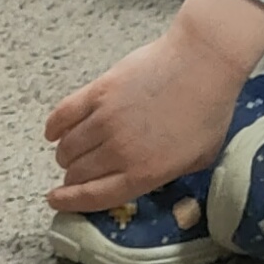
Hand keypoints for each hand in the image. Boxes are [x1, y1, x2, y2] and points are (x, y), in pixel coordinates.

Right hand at [45, 0, 263, 213]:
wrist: (203, 62)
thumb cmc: (210, 109)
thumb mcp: (200, 157)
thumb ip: (170, 173)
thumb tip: (149, 178)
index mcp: (144, 172)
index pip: (94, 196)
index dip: (70, 201)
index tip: (56, 201)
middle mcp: (119, 151)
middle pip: (78, 172)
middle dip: (72, 178)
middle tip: (74, 174)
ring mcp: (105, 120)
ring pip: (68, 146)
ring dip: (64, 154)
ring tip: (68, 153)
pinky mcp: (98, 93)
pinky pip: (64, 115)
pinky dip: (54, 127)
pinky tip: (52, 132)